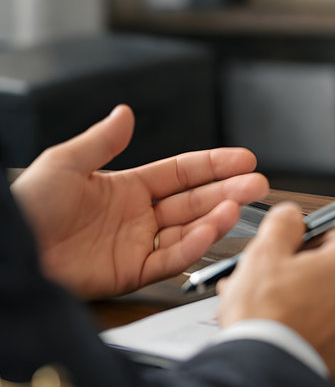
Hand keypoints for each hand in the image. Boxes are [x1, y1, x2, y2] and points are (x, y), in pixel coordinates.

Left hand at [10, 105, 267, 299]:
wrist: (9, 249)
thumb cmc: (27, 206)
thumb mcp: (64, 164)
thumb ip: (102, 141)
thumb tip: (125, 113)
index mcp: (126, 188)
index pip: (181, 173)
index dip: (213, 165)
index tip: (244, 159)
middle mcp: (138, 217)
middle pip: (194, 201)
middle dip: (227, 191)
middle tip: (256, 184)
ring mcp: (136, 245)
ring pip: (188, 230)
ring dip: (216, 218)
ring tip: (236, 207)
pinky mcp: (130, 274)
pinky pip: (169, 260)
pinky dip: (192, 246)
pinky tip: (209, 231)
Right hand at [216, 203, 334, 386]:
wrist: (264, 374)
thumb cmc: (265, 315)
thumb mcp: (263, 254)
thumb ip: (283, 224)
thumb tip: (293, 214)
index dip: (322, 240)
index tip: (300, 249)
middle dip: (312, 277)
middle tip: (277, 286)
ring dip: (316, 308)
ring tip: (277, 317)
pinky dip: (320, 339)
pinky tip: (291, 340)